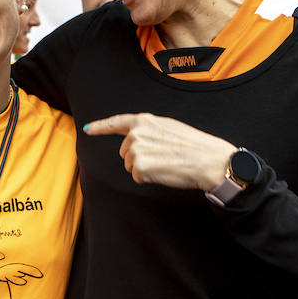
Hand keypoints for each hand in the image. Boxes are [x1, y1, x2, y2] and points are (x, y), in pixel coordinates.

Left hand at [83, 113, 234, 190]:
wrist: (209, 160)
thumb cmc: (194, 145)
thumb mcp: (169, 127)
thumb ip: (149, 129)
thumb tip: (134, 137)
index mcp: (145, 120)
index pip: (116, 122)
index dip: (100, 126)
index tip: (88, 129)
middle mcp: (136, 133)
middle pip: (125, 151)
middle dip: (139, 157)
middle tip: (163, 156)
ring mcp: (136, 150)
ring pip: (130, 165)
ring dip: (145, 168)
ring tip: (166, 163)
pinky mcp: (139, 167)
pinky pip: (137, 177)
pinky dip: (148, 178)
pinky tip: (164, 171)